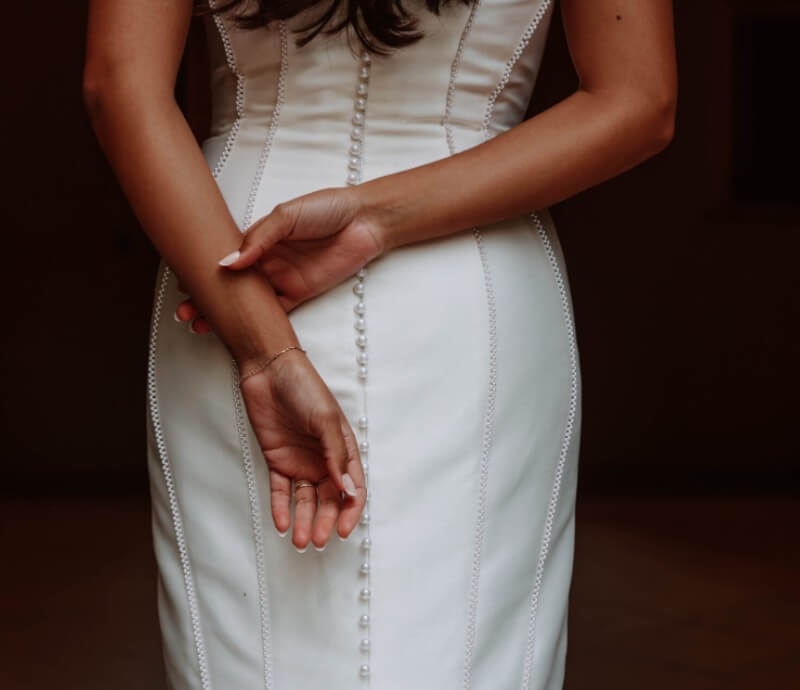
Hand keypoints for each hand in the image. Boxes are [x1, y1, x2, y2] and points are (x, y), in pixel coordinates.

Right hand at [174, 186, 385, 329]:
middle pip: (231, 283)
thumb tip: (228, 263)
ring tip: (201, 326)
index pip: (225, 257)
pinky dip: (255, 322)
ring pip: (248, 301)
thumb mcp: (287, 215)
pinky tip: (237, 329)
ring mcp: (282, 278)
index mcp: (259, 238)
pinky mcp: (299, 294)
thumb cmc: (327, 209)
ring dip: (226, 314)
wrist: (365, 221)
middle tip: (186, 312)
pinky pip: (274, 312)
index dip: (204, 271)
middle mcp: (267, 260)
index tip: (183, 283)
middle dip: (208, 298)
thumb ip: (258, 239)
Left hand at [239, 348, 366, 549]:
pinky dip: (281, 508)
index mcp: (343, 449)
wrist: (269, 371)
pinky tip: (281, 523)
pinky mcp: (277, 461)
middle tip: (317, 540)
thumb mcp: (325, 420)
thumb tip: (348, 488)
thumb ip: (336, 455)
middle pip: (328, 499)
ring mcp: (300, 462)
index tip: (342, 530)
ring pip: (305, 500)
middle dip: (324, 521)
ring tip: (299, 541)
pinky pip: (280, 491)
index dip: (350, 511)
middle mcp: (324, 459)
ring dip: (304, 520)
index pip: (353, 487)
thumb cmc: (305, 388)